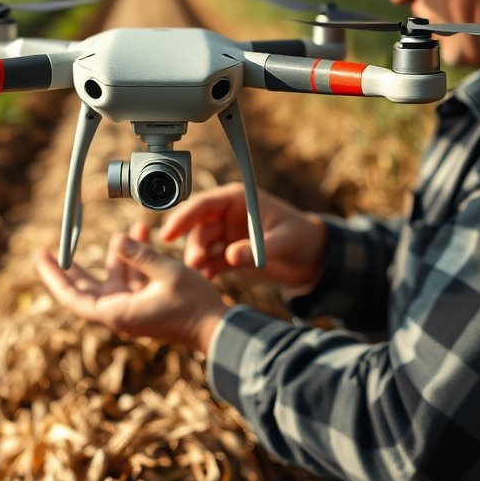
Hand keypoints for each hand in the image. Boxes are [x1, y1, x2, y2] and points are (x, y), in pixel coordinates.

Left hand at [36, 221, 230, 352]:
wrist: (217, 328)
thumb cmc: (194, 305)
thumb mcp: (167, 273)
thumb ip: (139, 255)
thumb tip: (116, 238)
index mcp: (117, 312)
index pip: (73, 297)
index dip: (54, 277)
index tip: (42, 256)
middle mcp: (119, 312)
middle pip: (85, 288)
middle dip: (72, 265)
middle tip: (56, 244)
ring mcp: (131, 308)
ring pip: (111, 279)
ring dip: (117, 253)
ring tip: (133, 227)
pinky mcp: (144, 304)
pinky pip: (129, 279)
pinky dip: (133, 259)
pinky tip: (142, 234)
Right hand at [160, 183, 326, 290]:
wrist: (312, 257)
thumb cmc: (301, 238)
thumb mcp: (283, 241)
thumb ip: (257, 248)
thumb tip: (231, 256)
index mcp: (237, 199)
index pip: (203, 204)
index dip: (183, 217)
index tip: (167, 233)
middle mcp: (228, 214)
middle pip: (199, 226)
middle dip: (193, 244)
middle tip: (193, 264)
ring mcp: (227, 234)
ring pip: (202, 244)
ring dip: (198, 259)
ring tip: (200, 275)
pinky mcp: (229, 252)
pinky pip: (211, 260)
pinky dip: (207, 270)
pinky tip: (207, 280)